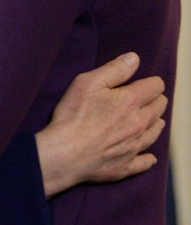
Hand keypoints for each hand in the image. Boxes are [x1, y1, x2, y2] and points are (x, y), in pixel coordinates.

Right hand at [36, 52, 166, 196]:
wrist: (67, 152)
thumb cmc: (74, 114)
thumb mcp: (88, 82)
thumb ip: (114, 70)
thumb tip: (134, 58)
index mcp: (130, 101)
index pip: (154, 88)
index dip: (153, 82)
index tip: (150, 81)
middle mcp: (138, 124)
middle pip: (158, 109)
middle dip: (156, 101)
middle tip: (151, 98)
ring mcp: (134, 147)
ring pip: (155, 133)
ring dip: (156, 124)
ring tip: (155, 120)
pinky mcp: (126, 165)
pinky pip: (145, 162)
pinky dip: (149, 157)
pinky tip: (150, 156)